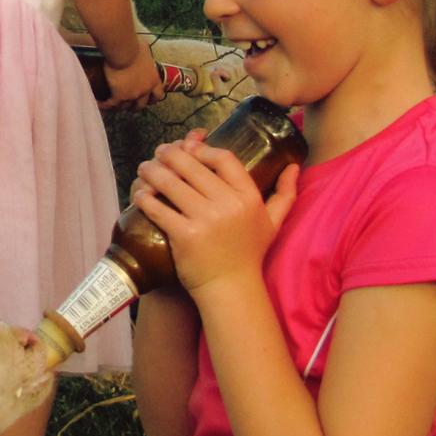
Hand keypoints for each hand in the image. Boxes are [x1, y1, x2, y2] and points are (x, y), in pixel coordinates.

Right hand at [96, 43, 161, 110]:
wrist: (124, 51)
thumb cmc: (134, 46)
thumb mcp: (144, 50)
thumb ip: (144, 55)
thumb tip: (141, 49)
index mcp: (154, 79)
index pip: (158, 95)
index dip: (152, 99)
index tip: (149, 100)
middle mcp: (145, 90)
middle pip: (141, 105)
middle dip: (136, 106)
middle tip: (130, 105)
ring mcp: (133, 95)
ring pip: (126, 107)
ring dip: (120, 106)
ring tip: (113, 105)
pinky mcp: (120, 96)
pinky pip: (111, 104)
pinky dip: (105, 105)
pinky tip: (99, 103)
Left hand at [129, 131, 301, 293]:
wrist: (231, 289)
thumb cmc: (249, 254)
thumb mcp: (273, 223)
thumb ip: (285, 194)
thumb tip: (294, 166)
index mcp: (248, 197)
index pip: (224, 158)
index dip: (203, 148)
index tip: (188, 146)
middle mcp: (228, 205)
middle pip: (192, 166)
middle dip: (170, 155)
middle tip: (159, 152)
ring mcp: (206, 219)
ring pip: (171, 183)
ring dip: (153, 171)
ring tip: (145, 168)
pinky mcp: (185, 235)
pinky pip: (159, 208)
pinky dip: (146, 198)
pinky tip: (140, 194)